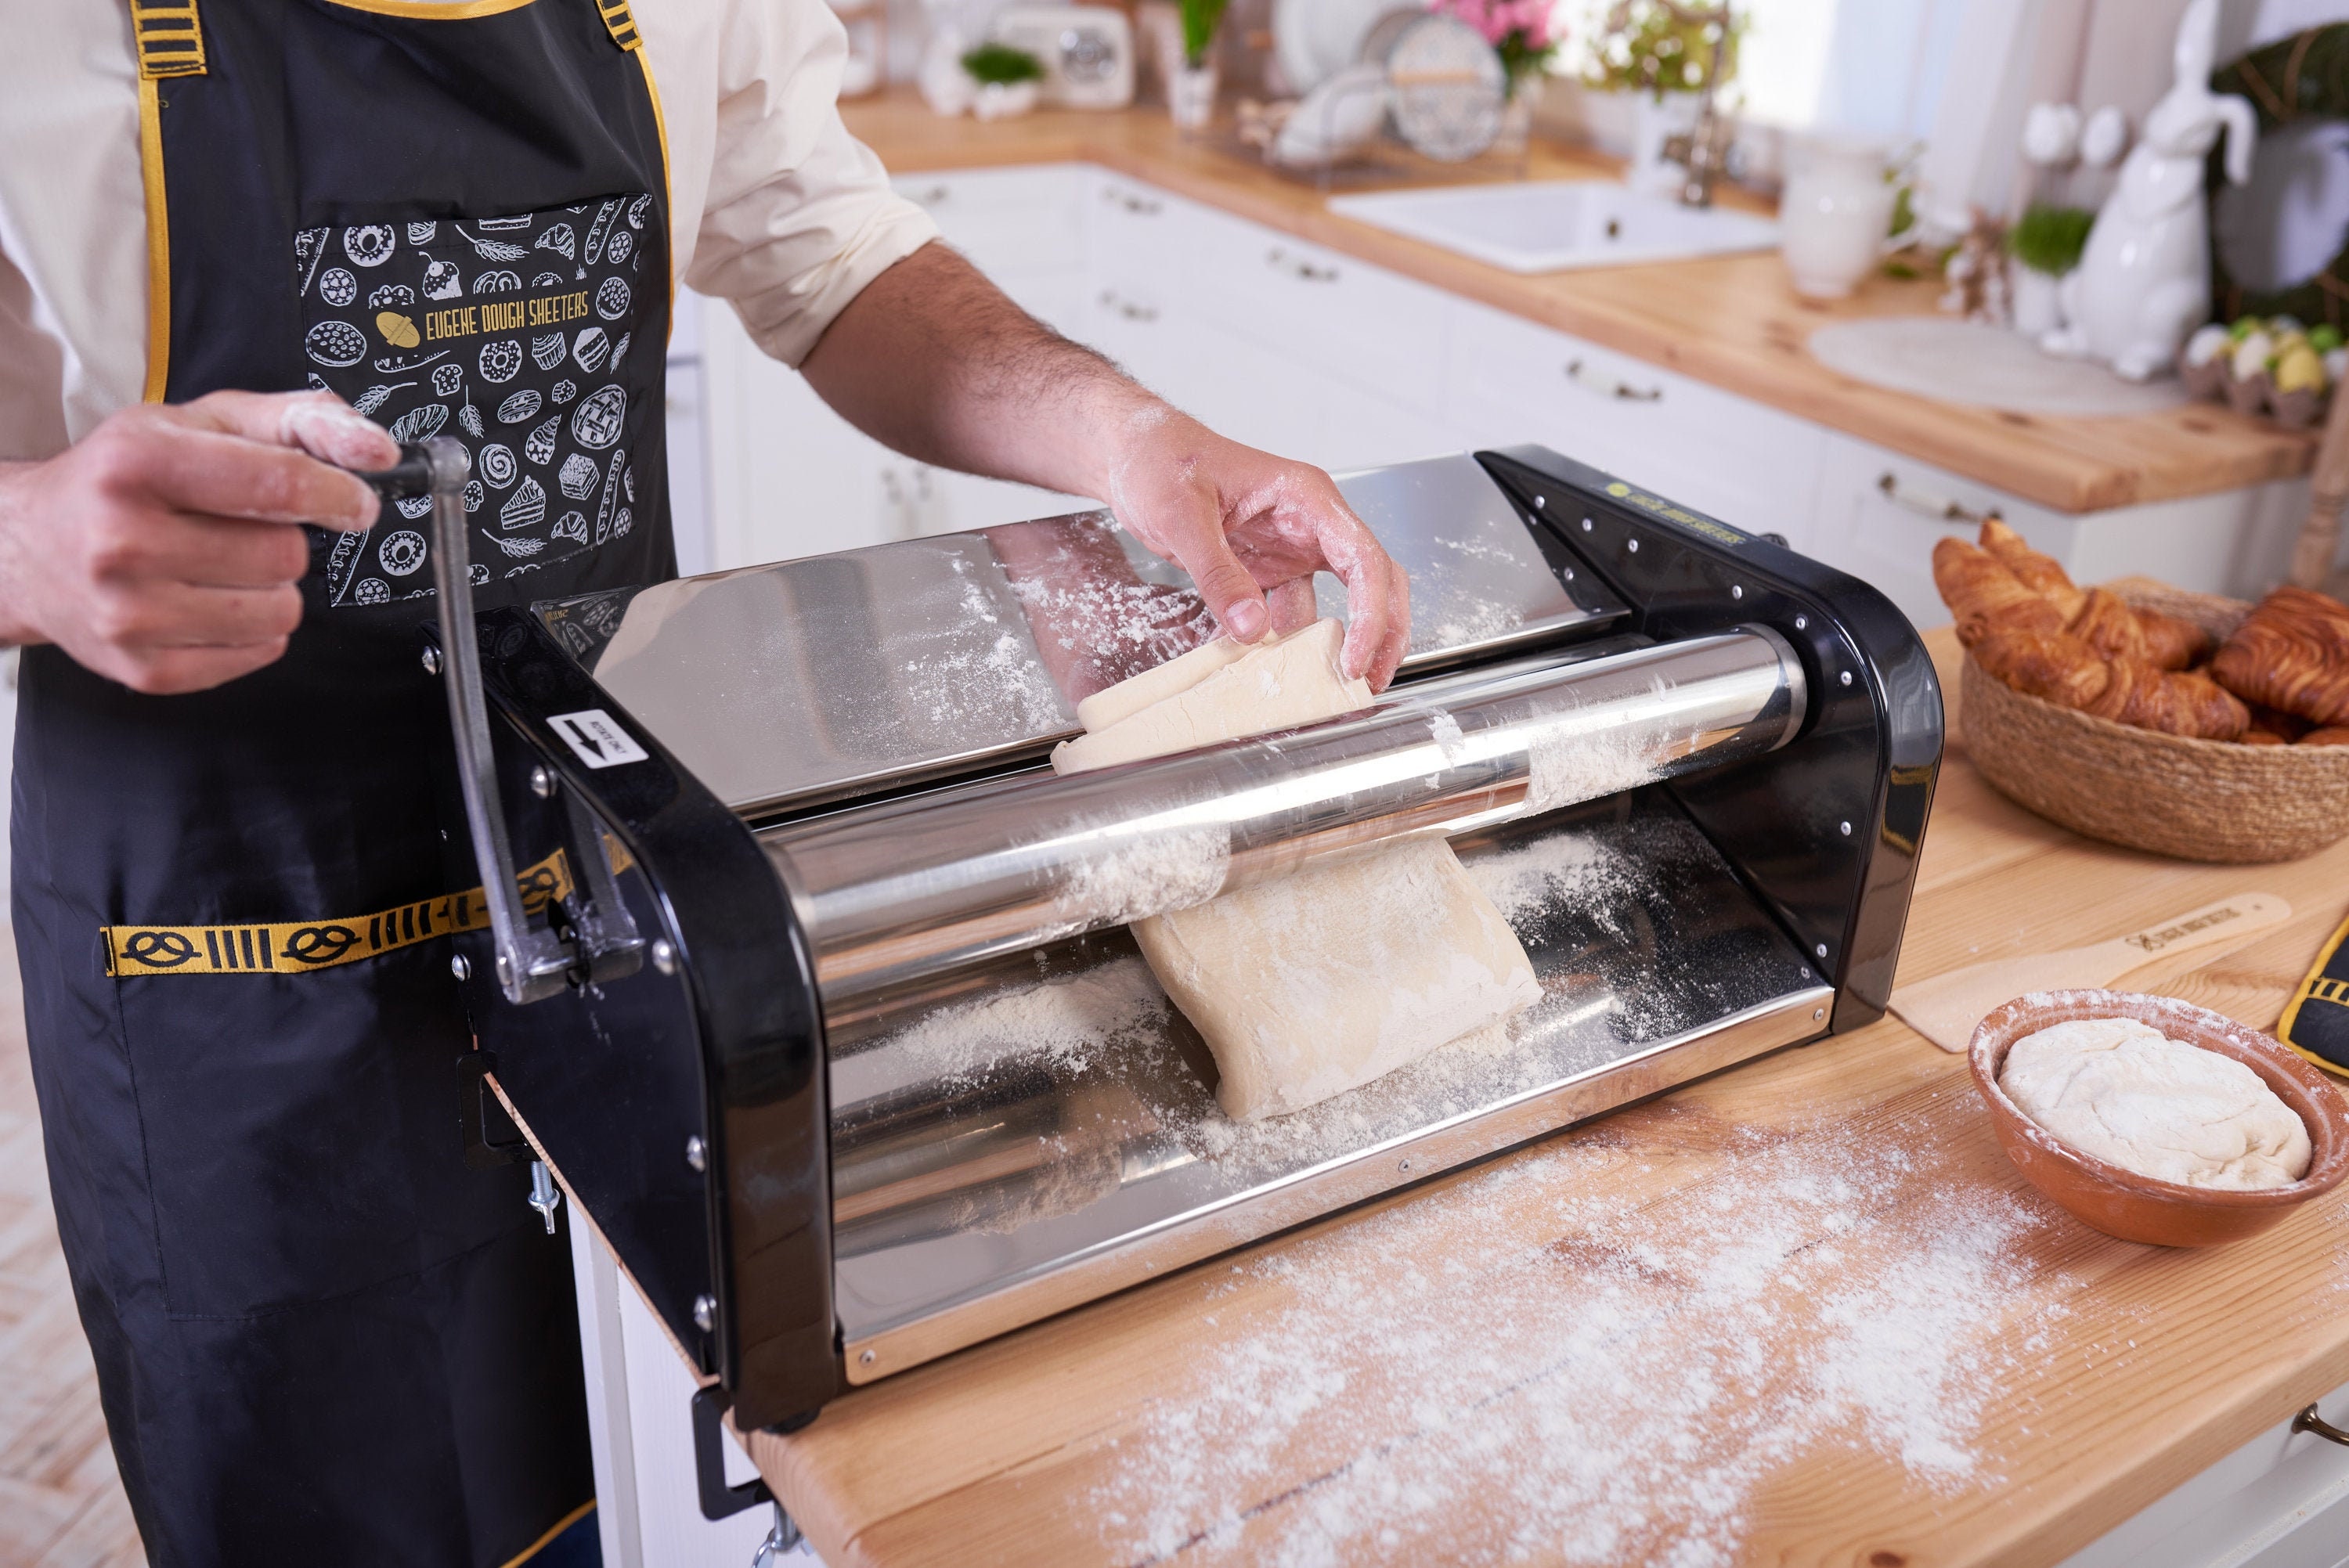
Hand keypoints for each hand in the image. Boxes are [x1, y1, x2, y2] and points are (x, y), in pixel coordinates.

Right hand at [0, 390, 395, 693]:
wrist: (29, 546)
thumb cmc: (122, 478)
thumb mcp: (199, 421)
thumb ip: (298, 421)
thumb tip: (375, 450)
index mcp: (137, 464)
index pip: (278, 485)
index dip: (336, 496)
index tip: (352, 502)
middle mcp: (123, 540)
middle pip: (285, 555)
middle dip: (283, 540)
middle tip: (238, 529)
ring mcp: (129, 612)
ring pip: (280, 610)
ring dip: (272, 588)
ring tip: (221, 565)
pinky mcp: (144, 669)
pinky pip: (259, 653)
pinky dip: (254, 629)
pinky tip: (209, 601)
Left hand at [1103, 408, 1410, 688]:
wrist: (1135, 456)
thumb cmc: (1161, 460)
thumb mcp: (1182, 513)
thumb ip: (1217, 571)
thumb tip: (1251, 628)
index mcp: (1306, 497)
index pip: (1363, 558)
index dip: (1371, 612)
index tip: (1355, 657)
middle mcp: (1310, 522)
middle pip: (1373, 580)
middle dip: (1381, 631)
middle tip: (1369, 681)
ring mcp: (1292, 547)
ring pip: (1339, 601)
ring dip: (1336, 644)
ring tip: (1327, 688)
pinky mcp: (1269, 568)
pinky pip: (1291, 612)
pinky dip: (1286, 643)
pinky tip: (1269, 667)